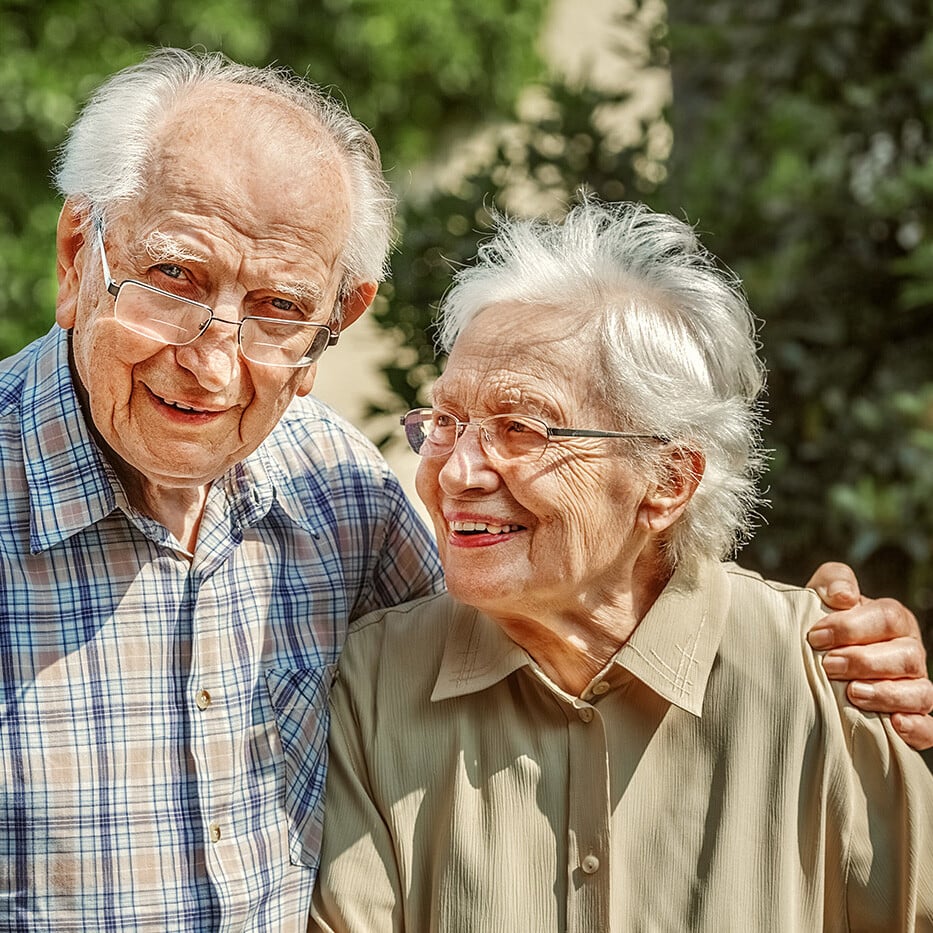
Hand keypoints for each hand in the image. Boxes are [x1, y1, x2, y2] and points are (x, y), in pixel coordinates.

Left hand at [806, 561, 932, 750]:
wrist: (815, 660)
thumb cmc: (821, 627)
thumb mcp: (820, 596)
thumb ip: (833, 581)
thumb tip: (843, 596)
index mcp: (893, 620)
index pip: (888, 617)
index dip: (852, 627)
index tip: (816, 637)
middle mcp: (909, 653)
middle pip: (905, 656)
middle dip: (864, 661)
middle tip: (829, 665)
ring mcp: (914, 687)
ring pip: (919, 692)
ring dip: (886, 694)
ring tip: (852, 693)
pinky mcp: (913, 719)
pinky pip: (929, 728)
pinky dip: (917, 727)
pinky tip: (895, 724)